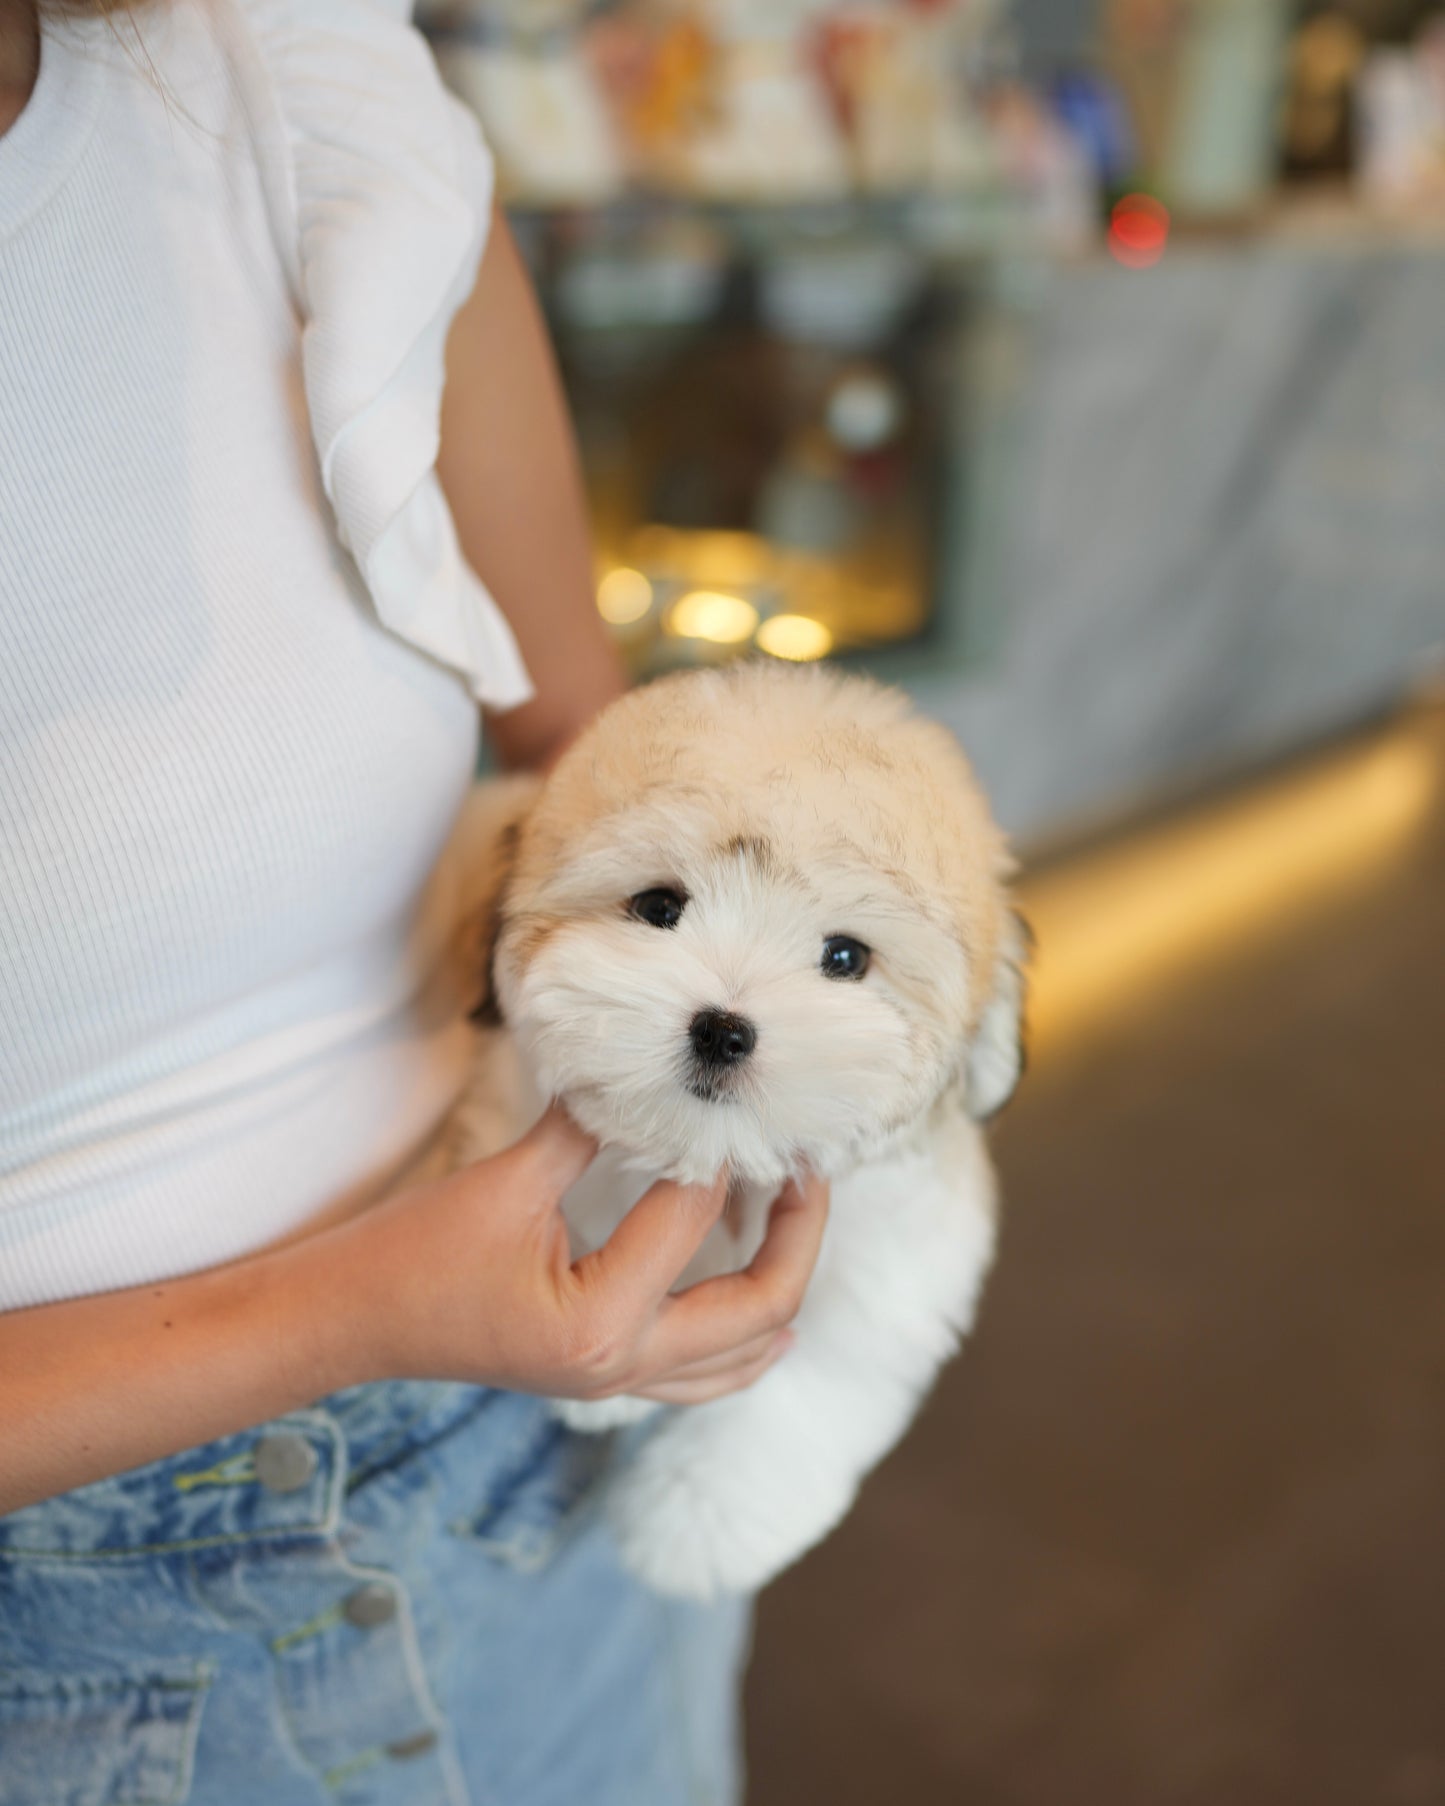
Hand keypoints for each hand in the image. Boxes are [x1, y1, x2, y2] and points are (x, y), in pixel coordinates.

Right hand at [338, 1106, 829, 1404]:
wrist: (348, 1322)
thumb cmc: (413, 1253)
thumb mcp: (507, 1180)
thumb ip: (590, 1130)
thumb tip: (651, 1073)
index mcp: (602, 1320)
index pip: (693, 1215)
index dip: (722, 1147)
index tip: (742, 1096)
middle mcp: (622, 1364)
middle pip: (760, 1307)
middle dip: (799, 1231)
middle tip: (810, 1162)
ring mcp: (616, 1381)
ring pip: (741, 1352)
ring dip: (782, 1282)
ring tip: (797, 1211)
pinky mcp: (605, 1375)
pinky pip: (704, 1373)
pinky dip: (745, 1337)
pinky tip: (766, 1309)